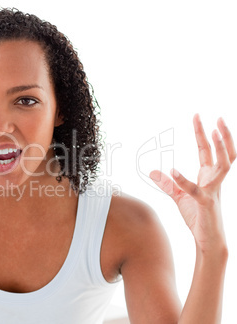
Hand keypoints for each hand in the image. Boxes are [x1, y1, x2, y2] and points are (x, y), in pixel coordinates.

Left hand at [150, 114, 235, 252]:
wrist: (207, 240)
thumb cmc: (197, 217)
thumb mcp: (179, 196)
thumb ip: (167, 183)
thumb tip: (152, 171)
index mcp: (208, 177)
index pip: (207, 151)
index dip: (203, 134)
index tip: (198, 117)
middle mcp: (214, 181)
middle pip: (222, 153)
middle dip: (221, 135)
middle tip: (216, 117)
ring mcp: (213, 191)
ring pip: (223, 166)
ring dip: (220, 149)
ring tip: (214, 132)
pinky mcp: (206, 204)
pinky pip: (195, 190)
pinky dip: (183, 181)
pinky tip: (172, 171)